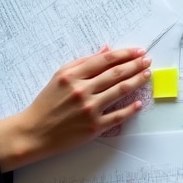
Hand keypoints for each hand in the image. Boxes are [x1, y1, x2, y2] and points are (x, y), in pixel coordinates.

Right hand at [0, 47, 150, 171]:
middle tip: (148, 60)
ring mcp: (89, 109)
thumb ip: (83, 62)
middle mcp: (82, 91)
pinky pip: (118, 116)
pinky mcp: (94, 126)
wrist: (34, 132)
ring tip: (148, 75)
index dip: (126, 54)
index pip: (106, 60)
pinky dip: (131, 109)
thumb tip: (107, 49)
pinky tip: (140, 102)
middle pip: (116, 74)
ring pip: (120, 91)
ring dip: (138, 81)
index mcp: (73, 76)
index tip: (139, 51)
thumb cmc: (46, 103)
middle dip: (136, 65)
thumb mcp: (60, 76)